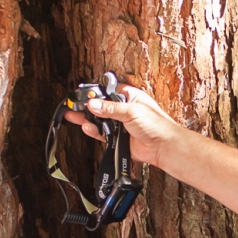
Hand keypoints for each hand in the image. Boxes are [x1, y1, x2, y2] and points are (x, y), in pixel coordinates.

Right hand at [66, 84, 180, 166]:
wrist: (163, 147)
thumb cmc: (156, 125)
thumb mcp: (131, 111)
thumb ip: (110, 108)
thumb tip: (93, 104)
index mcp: (129, 96)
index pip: (107, 91)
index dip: (94, 93)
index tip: (82, 95)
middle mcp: (123, 109)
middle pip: (101, 106)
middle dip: (87, 107)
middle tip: (74, 107)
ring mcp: (120, 124)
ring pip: (100, 121)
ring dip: (88, 120)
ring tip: (75, 117)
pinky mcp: (118, 138)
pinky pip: (102, 134)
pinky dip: (94, 132)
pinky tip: (87, 128)